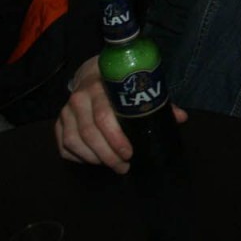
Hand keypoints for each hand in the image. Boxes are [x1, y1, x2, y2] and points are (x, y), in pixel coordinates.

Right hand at [55, 56, 187, 173]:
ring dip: (94, 159)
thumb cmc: (120, 85)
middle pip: (89, 134)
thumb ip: (158, 102)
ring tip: (113, 165)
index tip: (130, 154)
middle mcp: (79, 99)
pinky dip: (79, 158)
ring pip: (74, 142)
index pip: (104, 118)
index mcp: (100, 88)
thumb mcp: (138, 87)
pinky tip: (95, 160)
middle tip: (124, 166)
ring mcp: (65, 112)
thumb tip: (181, 118)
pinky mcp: (58, 123)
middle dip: (108, 155)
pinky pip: (64, 146)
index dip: (116, 139)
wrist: (93, 74)